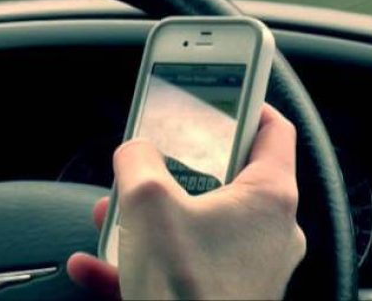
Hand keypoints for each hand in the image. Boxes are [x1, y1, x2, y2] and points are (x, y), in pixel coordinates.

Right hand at [67, 105, 306, 299]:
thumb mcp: (147, 202)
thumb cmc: (188, 289)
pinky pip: (182, 267)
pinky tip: (97, 264)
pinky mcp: (227, 296)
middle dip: (178, 168)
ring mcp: (251, 268)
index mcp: (270, 195)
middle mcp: (271, 230)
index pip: (274, 129)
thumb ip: (139, 161)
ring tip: (114, 214)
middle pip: (227, 178)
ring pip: (198, 225)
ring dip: (152, 218)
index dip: (249, 102)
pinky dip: (144, 261)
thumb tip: (135, 154)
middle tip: (154, 158)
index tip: (225, 90)